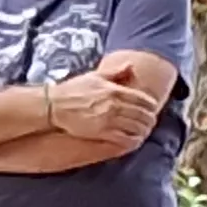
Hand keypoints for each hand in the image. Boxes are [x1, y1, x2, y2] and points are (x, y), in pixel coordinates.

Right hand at [46, 71, 161, 140]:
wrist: (54, 104)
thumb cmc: (73, 90)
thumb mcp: (95, 76)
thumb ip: (115, 72)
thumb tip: (132, 65)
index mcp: (115, 90)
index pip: (144, 100)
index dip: (152, 107)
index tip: (152, 110)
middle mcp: (114, 104)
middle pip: (143, 115)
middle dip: (150, 120)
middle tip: (150, 123)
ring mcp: (108, 118)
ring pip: (137, 127)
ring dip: (144, 131)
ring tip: (144, 132)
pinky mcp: (101, 131)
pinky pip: (125, 138)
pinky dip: (133, 141)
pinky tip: (134, 141)